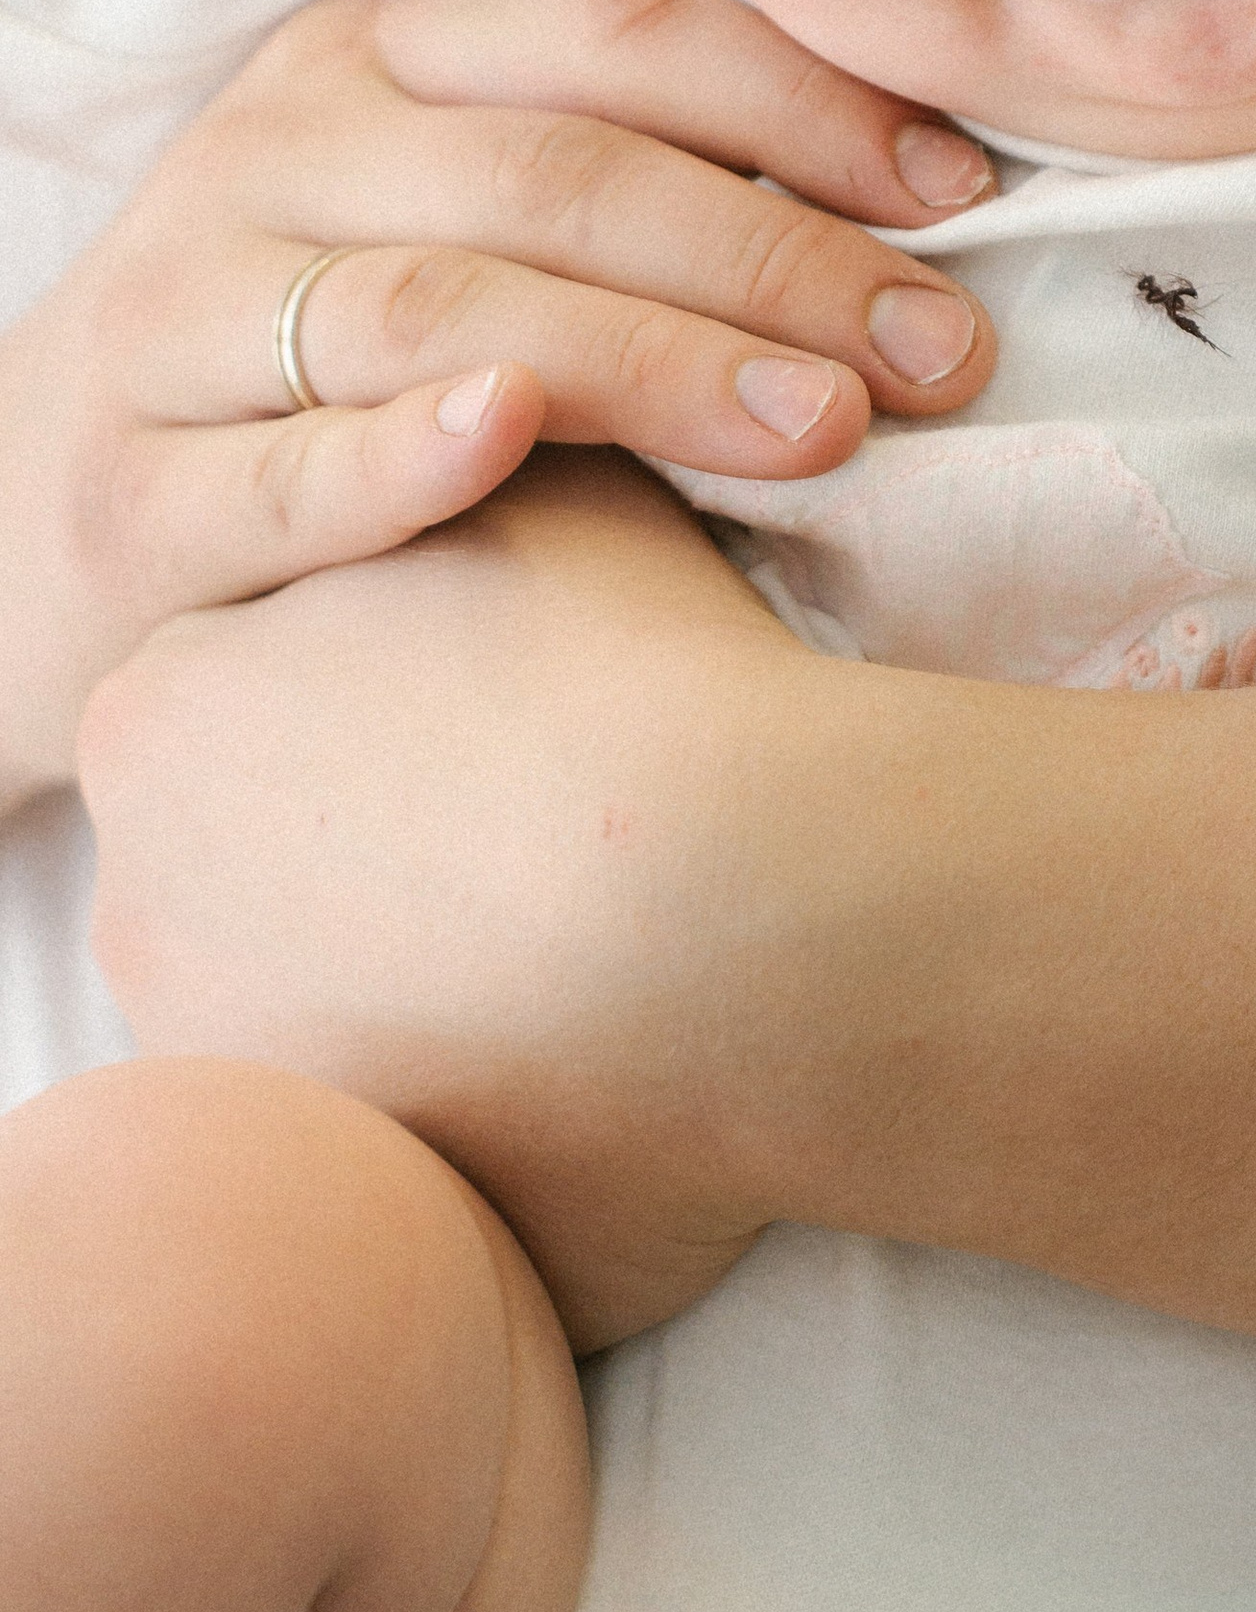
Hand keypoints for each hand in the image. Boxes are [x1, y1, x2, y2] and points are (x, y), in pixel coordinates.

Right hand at [1, 0, 993, 806]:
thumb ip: (619, 186)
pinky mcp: (132, 491)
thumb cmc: (303, 374)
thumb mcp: (436, 223)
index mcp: (374, 58)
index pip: (623, 34)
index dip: (809, 103)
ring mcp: (186, 316)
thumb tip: (918, 214)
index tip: (969, 197)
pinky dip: (406, 451)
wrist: (18, 524)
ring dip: (655, 358)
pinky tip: (518, 439)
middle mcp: (272, 153)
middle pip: (560, 173)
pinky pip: (283, 466)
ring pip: (445, 305)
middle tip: (943, 354)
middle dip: (777, 255)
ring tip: (826, 427)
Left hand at [80, 454, 820, 1349]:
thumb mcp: (563, 504)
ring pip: (326, 1013)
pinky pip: (393, 1147)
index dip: (409, 704)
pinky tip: (602, 1065)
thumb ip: (488, 469)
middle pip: (268, 865)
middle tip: (577, 838)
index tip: (536, 721)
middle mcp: (145, 883)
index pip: (254, 705)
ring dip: (438, 994)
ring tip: (610, 960)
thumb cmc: (656, 682)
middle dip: (402, 858)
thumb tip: (507, 428)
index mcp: (166, 699)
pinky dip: (478, 1114)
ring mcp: (213, 1050)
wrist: (754, 907)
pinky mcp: (321, 1182)